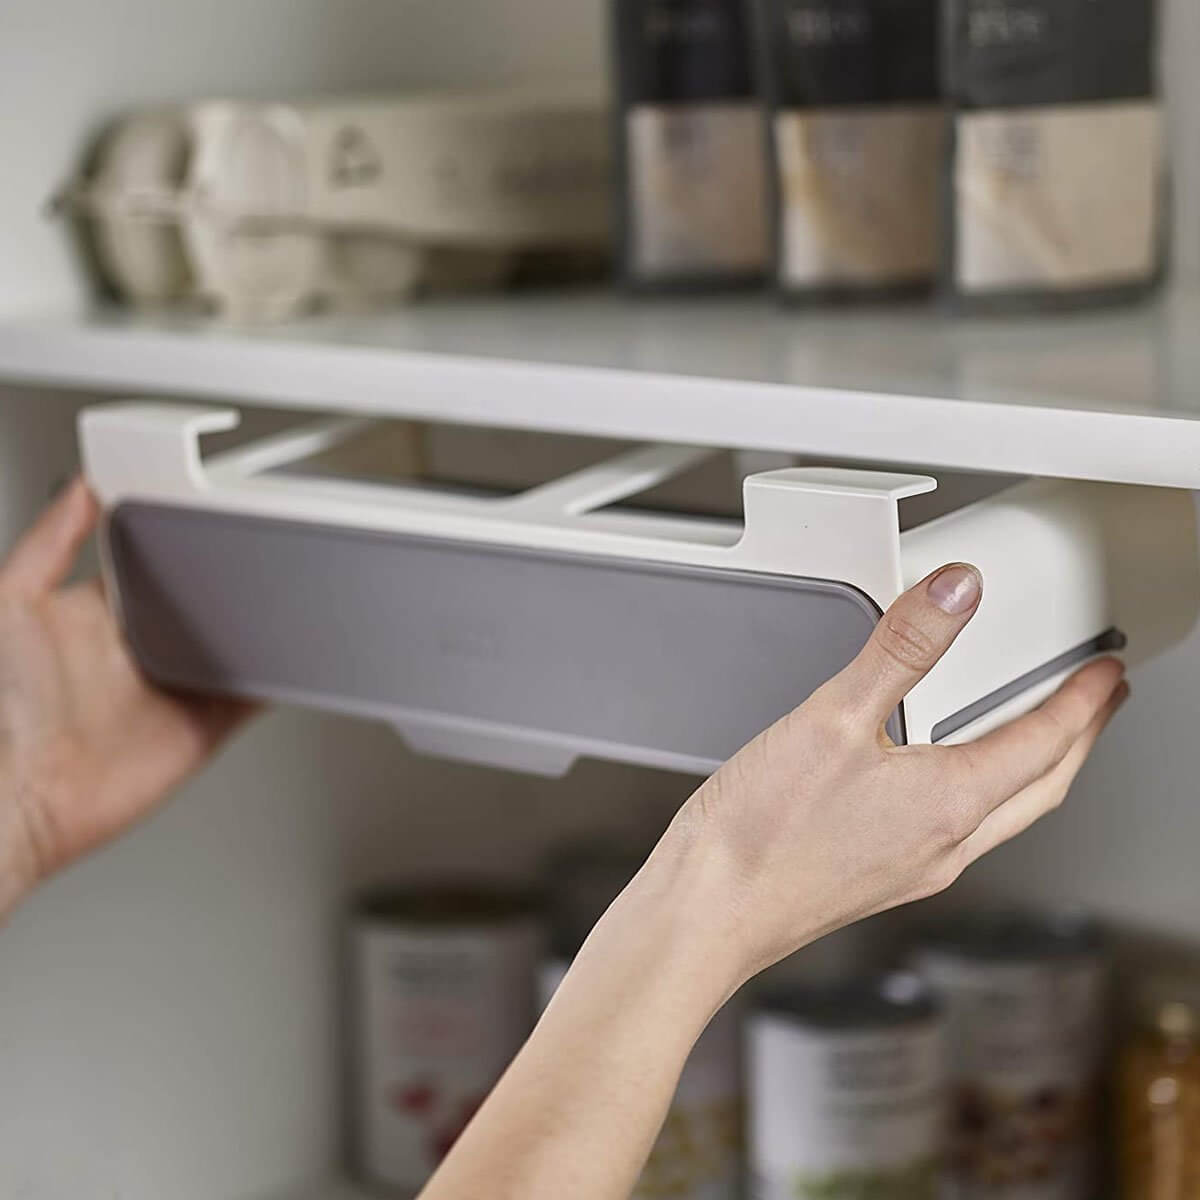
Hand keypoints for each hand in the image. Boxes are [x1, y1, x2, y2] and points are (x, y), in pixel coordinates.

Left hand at [0, 479, 254, 918]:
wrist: (22, 797)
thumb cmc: (3, 710)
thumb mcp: (11, 603)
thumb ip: (48, 542)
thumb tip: (81, 487)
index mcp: (99, 614)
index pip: (155, 564)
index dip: (184, 541)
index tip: (214, 515)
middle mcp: (141, 649)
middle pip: (204, 603)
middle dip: (236, 583)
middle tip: (265, 557)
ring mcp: (176, 688)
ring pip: (236, 646)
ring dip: (262, 630)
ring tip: (291, 600)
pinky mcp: (203, 726)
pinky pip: (253, 698)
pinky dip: (277, 681)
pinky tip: (294, 657)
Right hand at [418, 564, 1127, 1199]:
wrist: (706, 913)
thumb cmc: (759, 836)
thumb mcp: (831, 718)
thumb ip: (901, 649)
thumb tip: (956, 593)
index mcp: (948, 803)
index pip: (1044, 742)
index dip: (1083, 701)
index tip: (1105, 671)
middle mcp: (944, 844)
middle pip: (1042, 787)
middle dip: (1079, 740)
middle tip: (1097, 702)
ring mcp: (915, 867)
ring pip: (1005, 811)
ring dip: (1037, 768)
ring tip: (1038, 731)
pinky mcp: (881, 876)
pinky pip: (962, 828)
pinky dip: (983, 790)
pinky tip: (946, 776)